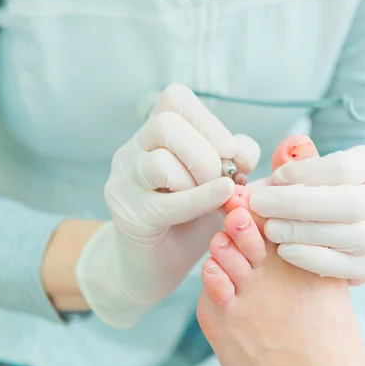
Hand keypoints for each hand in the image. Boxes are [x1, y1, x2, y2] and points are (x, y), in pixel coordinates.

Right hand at [75, 84, 259, 327]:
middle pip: (166, 125)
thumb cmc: (190, 220)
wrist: (156, 267)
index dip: (209, 121)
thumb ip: (234, 158)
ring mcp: (124, 182)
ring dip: (199, 180)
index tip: (230, 152)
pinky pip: (168, 202)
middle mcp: (132, 151)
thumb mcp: (217, 181)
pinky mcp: (128, 215)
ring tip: (213, 199)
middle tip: (223, 180)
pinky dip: (202, 198)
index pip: (175, 98)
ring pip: (160, 162)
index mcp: (153, 135)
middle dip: (206, 153)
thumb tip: (241, 151)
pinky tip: (223, 198)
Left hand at [249, 145, 364, 284]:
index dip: (305, 173)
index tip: (274, 178)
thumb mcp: (317, 168)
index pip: (344, 168)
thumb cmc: (325, 188)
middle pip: (351, 203)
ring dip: (304, 233)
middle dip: (299, 204)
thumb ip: (297, 162)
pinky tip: (285, 250)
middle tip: (260, 204)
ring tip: (270, 228)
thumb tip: (285, 151)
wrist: (351, 224)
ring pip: (352, 237)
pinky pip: (346, 267)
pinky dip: (312, 258)